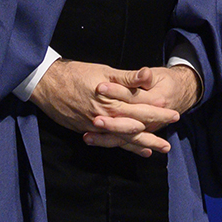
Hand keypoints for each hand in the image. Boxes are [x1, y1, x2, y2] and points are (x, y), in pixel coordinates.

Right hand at [30, 59, 197, 156]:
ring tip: (157, 150)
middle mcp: (105, 116)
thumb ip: (128, 78)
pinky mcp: (87, 129)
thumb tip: (148, 76)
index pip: (141, 108)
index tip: (175, 114)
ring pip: (123, 138)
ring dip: (141, 144)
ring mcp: (95, 125)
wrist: (46, 84)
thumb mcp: (104, 71)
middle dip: (153, 134)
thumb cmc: (76, 73)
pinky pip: (109, 141)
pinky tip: (136, 150)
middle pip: (135, 127)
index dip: (159, 113)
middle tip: (169, 144)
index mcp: (112, 100)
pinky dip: (124, 146)